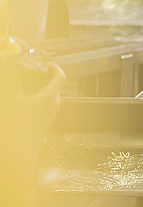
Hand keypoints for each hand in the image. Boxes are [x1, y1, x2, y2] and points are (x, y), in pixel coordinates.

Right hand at [0, 61, 65, 206]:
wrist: (21, 147)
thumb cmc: (17, 124)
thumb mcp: (12, 99)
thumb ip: (14, 82)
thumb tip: (13, 69)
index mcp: (49, 96)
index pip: (61, 76)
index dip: (55, 67)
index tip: (47, 63)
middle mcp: (55, 103)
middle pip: (56, 84)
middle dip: (46, 76)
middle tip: (35, 72)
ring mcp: (53, 111)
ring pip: (53, 93)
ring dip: (44, 87)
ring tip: (30, 85)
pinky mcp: (49, 117)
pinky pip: (49, 102)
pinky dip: (42, 96)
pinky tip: (29, 98)